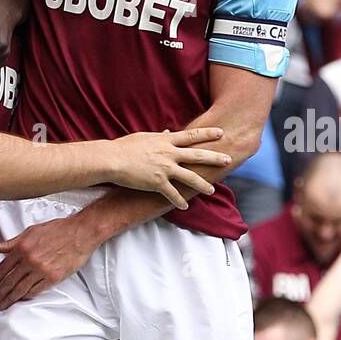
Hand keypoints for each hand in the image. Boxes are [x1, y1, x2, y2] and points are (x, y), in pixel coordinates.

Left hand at [0, 208, 103, 307]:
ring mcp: (41, 269)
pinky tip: (21, 299)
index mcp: (22, 247)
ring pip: (21, 288)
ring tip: (4, 304)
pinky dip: (27, 296)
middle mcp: (29, 259)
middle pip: (9, 281)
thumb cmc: (58, 230)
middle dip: (0, 293)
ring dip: (10, 298)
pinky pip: (36, 290)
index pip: (3, 267)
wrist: (80, 232)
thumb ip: (11, 242)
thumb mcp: (30, 231)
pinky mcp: (53, 277)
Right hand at [103, 127, 229, 207]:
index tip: (221, 133)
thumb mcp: (143, 138)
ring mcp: (165, 169)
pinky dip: (179, 201)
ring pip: (190, 177)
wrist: (112, 160)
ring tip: (212, 190)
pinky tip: (185, 207)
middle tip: (228, 160)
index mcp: (165, 141)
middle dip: (214, 158)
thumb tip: (167, 133)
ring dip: (202, 184)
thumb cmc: (124, 147)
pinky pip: (172, 194)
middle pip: (197, 155)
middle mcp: (169, 154)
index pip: (192, 135)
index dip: (208, 134)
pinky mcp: (157, 183)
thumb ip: (158, 137)